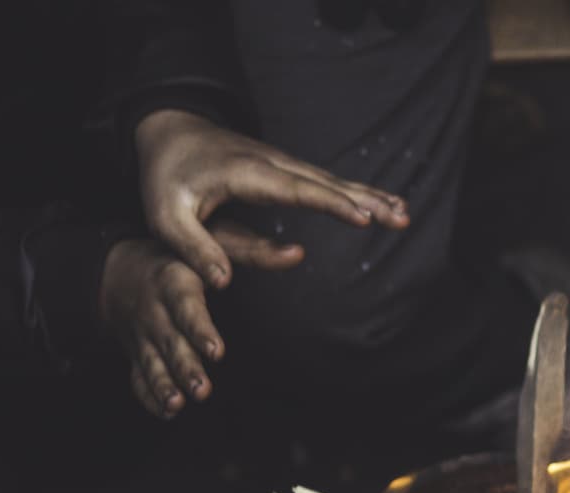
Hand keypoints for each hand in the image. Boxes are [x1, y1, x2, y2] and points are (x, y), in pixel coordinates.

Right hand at [99, 239, 235, 418]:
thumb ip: (252, 251)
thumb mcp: (213, 240)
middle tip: (202, 390)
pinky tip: (166, 413)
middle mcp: (155, 310)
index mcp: (173, 280)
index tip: (217, 351)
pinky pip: (138, 377)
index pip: (186, 307)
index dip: (200, 329)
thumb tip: (296, 254)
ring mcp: (143, 335)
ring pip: (152, 363)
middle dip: (184, 367)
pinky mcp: (137, 353)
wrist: (120, 269)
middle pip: (170, 342)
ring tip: (178, 404)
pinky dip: (149, 396)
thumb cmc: (181, 254)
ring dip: (163, 385)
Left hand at [133, 109, 406, 289]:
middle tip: (402, 218)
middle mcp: (272, 162)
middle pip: (326, 182)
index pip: (297, 190)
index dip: (332, 203)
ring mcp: (281, 162)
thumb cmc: (165, 179)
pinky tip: (378, 202)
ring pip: (332, 179)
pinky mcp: (285, 168)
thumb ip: (194, 249)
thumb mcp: (166, 219)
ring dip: (370, 195)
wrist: (169, 132)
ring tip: (404, 213)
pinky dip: (356, 192)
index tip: (364, 216)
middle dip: (365, 199)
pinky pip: (326, 181)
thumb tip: (224, 283)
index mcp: (246, 173)